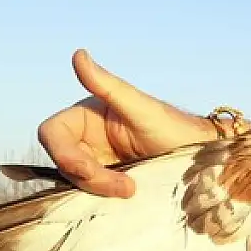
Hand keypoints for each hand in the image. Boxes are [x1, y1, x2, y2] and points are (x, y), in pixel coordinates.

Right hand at [37, 49, 249, 197]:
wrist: (199, 160)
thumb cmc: (173, 127)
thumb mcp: (140, 108)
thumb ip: (107, 85)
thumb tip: (78, 53)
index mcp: (86, 116)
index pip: (52, 133)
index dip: (62, 153)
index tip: (88, 169)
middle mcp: (85, 138)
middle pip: (63, 161)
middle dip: (87, 176)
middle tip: (124, 187)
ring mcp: (96, 162)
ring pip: (75, 181)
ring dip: (99, 189)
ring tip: (133, 189)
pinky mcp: (107, 183)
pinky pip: (90, 194)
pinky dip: (103, 197)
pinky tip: (127, 196)